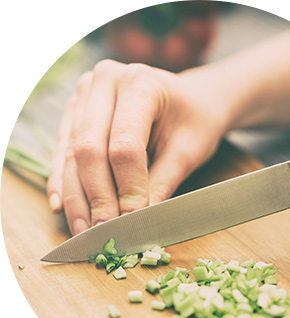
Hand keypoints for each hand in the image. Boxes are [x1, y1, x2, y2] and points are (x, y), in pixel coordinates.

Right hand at [47, 60, 228, 234]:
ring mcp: (86, 94)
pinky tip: (62, 206)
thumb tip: (137, 222)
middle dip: (96, 197)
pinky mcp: (77, 111)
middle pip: (89, 149)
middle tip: (102, 233)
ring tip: (83, 230)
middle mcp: (105, 82)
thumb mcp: (188, 152)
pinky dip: (63, 180)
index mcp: (140, 83)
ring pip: (71, 152)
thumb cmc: (196, 121)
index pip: (124, 146)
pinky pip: (63, 149)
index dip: (127, 188)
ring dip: (77, 196)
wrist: (192, 100)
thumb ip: (161, 184)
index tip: (132, 221)